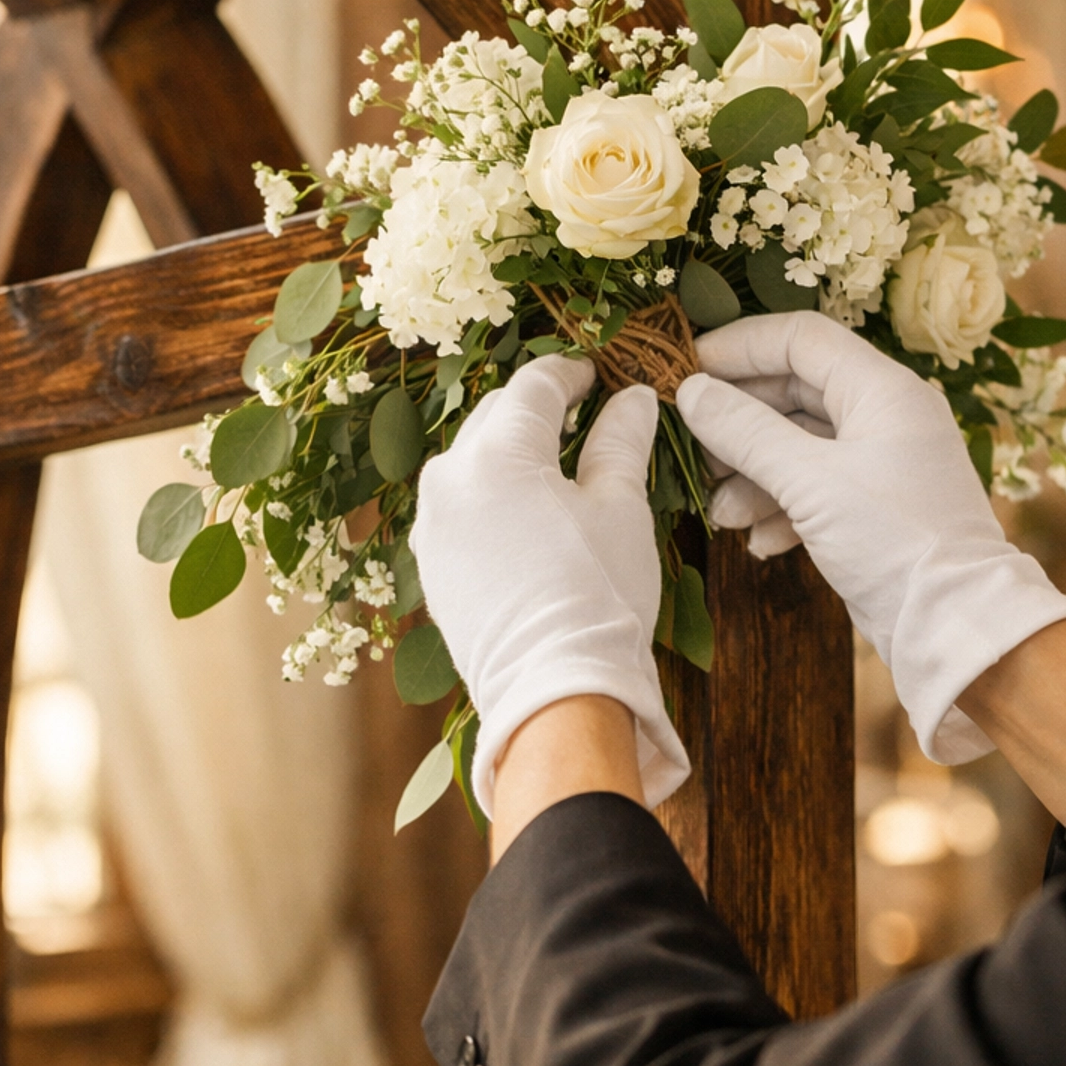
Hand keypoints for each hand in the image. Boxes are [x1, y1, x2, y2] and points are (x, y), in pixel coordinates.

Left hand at [411, 357, 688, 816]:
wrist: (555, 693)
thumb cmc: (597, 594)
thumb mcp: (620, 507)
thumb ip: (621, 441)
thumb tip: (634, 398)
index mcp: (497, 454)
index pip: (534, 386)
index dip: (571, 372)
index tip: (598, 375)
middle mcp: (448, 479)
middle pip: (496, 416)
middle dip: (538, 409)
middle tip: (581, 412)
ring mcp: (432, 524)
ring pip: (471, 460)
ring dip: (510, 450)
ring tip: (554, 464)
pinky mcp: (431, 565)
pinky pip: (458, 507)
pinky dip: (491, 495)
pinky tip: (526, 513)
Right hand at [677, 314, 1065, 761]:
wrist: (955, 625)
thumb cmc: (894, 543)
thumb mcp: (810, 483)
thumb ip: (746, 432)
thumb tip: (690, 393)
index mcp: (883, 389)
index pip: (801, 338)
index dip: (740, 345)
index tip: (686, 368)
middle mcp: (886, 416)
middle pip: (795, 391)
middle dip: (739, 420)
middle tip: (691, 444)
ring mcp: (882, 463)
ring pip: (800, 445)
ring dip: (752, 473)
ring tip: (719, 511)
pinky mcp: (875, 508)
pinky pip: (816, 488)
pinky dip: (781, 507)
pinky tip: (758, 540)